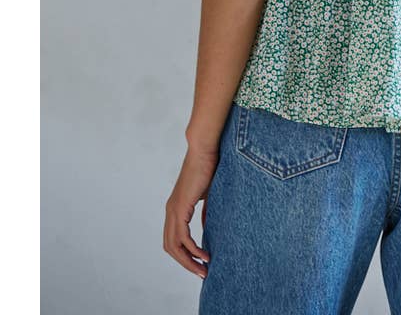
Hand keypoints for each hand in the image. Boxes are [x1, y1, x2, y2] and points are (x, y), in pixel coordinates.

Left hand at [163, 145, 217, 278]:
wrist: (204, 149)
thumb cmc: (208, 167)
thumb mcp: (207, 195)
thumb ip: (205, 211)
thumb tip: (207, 227)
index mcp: (175, 208)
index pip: (173, 239)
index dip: (184, 254)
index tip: (199, 263)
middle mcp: (170, 211)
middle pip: (170, 247)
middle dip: (185, 263)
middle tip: (201, 273)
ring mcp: (173, 210)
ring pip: (174, 246)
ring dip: (188, 261)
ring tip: (203, 269)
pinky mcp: (180, 208)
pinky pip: (183, 237)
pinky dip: (193, 249)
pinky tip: (205, 255)